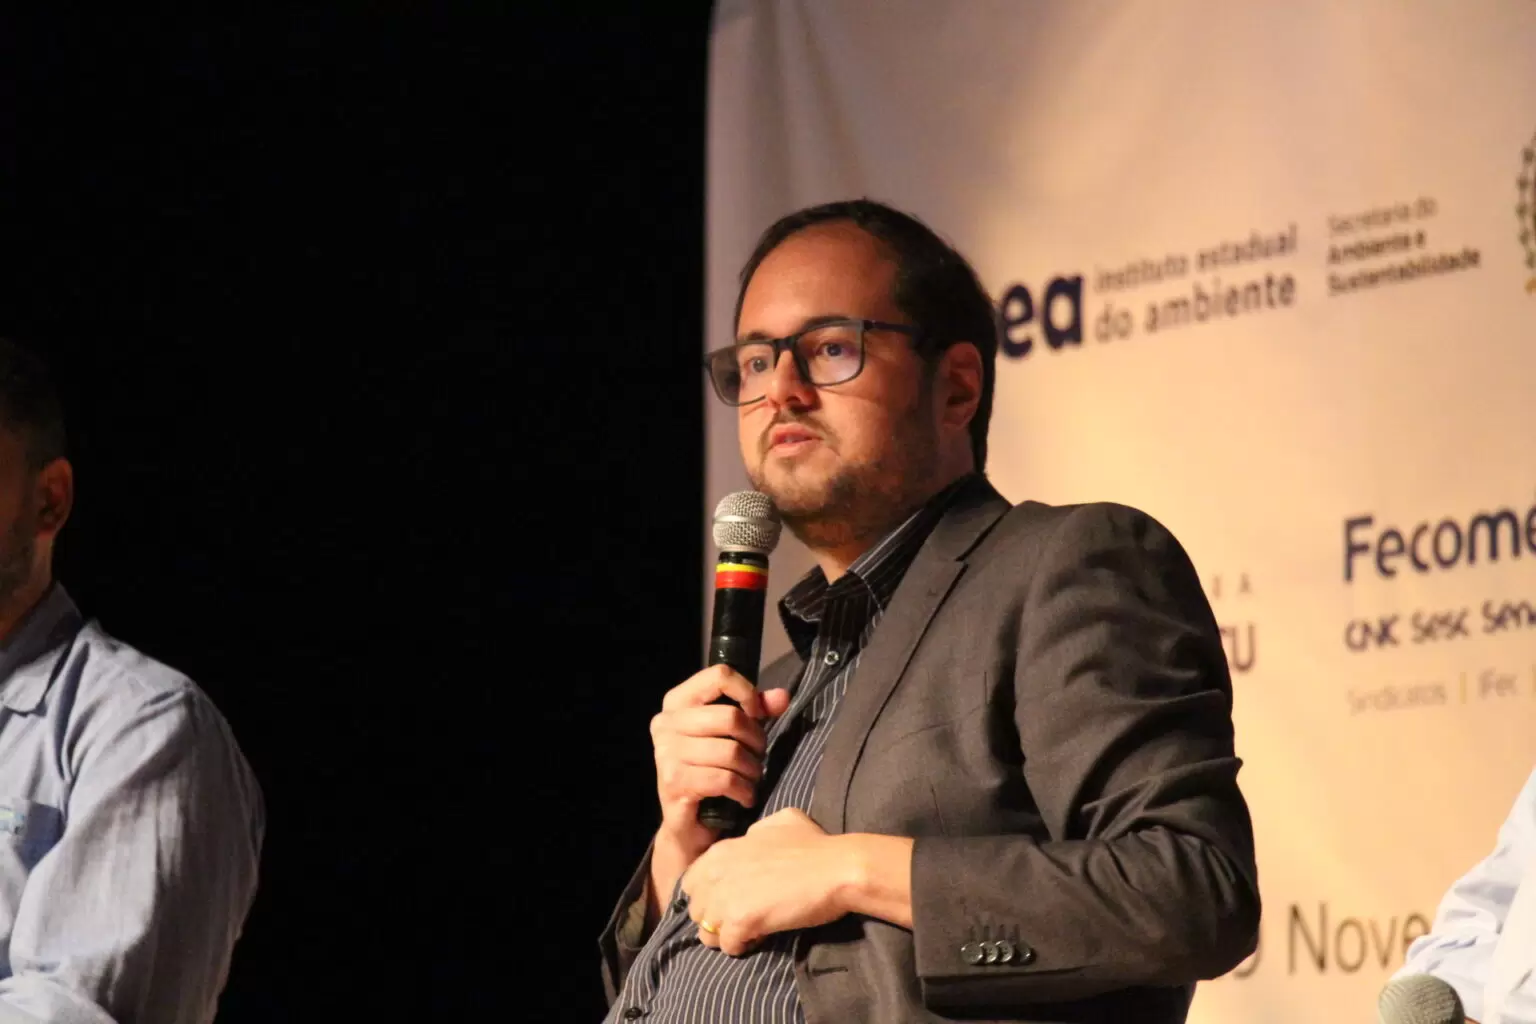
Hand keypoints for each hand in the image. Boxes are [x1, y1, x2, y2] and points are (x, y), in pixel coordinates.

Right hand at [651, 665, 790, 850]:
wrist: (688, 824)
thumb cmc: (710, 770)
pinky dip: (744, 790)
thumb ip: (756, 710)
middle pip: (730, 717)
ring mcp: (666, 753)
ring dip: (752, 769)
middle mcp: (665, 723)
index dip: (748, 693)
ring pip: (730, 751)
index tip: (758, 714)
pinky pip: (724, 779)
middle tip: (758, 756)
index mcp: (677, 702)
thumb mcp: (733, 734)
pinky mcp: (673, 782)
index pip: (719, 676)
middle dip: (755, 739)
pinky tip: (746, 796)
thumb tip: (782, 697)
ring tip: (752, 778)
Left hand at [681, 808, 852, 955]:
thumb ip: (756, 831)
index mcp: (722, 851)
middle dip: (714, 917)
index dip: (709, 895)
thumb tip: (752, 838)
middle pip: (695, 909)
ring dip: (725, 936)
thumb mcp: (780, 822)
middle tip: (739, 920)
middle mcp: (716, 873)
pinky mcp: (741, 921)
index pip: (691, 882)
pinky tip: (760, 938)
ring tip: (748, 933)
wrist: (837, 868)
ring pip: (705, 932)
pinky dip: (741, 947)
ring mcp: (726, 898)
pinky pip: (728, 946)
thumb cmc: (815, 843)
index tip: (729, 900)